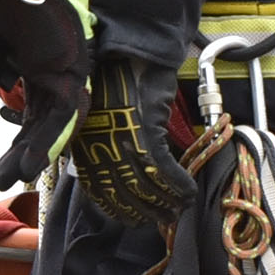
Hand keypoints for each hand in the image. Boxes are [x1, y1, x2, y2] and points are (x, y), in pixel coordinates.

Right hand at [0, 0, 93, 190]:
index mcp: (40, 65)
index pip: (32, 113)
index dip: (18, 139)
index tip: (1, 165)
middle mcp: (60, 72)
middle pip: (45, 123)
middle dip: (23, 153)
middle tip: (2, 179)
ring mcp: (69, 70)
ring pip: (55, 122)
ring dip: (34, 152)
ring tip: (15, 178)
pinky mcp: (71, 67)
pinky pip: (63, 111)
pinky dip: (46, 137)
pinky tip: (29, 161)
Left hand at [67, 57, 193, 236]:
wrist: (128, 54)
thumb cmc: (112, 81)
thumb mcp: (97, 118)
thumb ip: (99, 146)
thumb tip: (114, 172)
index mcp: (85, 148)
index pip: (100, 193)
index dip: (121, 211)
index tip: (135, 220)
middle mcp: (101, 149)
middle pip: (126, 195)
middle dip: (147, 212)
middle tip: (164, 220)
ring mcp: (123, 142)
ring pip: (147, 186)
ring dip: (167, 202)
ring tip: (180, 208)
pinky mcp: (147, 132)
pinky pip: (165, 170)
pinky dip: (179, 184)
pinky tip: (188, 192)